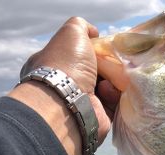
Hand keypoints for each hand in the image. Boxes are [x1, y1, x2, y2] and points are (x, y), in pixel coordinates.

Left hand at [20, 17, 119, 144]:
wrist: (69, 103)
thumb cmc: (67, 65)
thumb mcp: (72, 32)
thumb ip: (81, 26)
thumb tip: (93, 33)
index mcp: (51, 67)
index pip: (73, 56)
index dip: (88, 52)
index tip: (100, 49)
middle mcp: (62, 87)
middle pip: (91, 73)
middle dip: (104, 67)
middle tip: (111, 64)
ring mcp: (78, 105)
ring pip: (104, 89)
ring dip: (110, 82)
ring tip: (109, 79)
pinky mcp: (95, 119)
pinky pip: (112, 105)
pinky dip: (113, 97)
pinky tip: (107, 92)